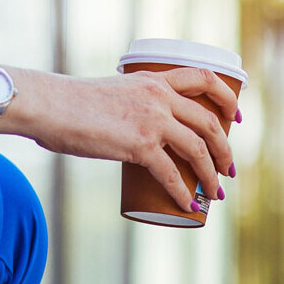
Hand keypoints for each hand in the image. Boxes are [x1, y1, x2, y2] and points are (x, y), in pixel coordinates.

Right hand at [0, 66, 241, 212]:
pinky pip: (171, 174)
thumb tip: (132, 135)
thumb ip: (129, 109)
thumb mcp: (111, 95)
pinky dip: (184, 192)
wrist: (48, 106)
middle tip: (229, 168)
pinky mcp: (140, 144)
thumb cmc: (69, 104)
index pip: (204, 78)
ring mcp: (152, 119)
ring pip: (198, 149)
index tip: (236, 118)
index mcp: (153, 79)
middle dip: (224, 149)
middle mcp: (159, 96)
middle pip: (208, 122)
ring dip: (212, 174)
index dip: (227, 98)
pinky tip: (190, 204)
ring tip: (216, 192)